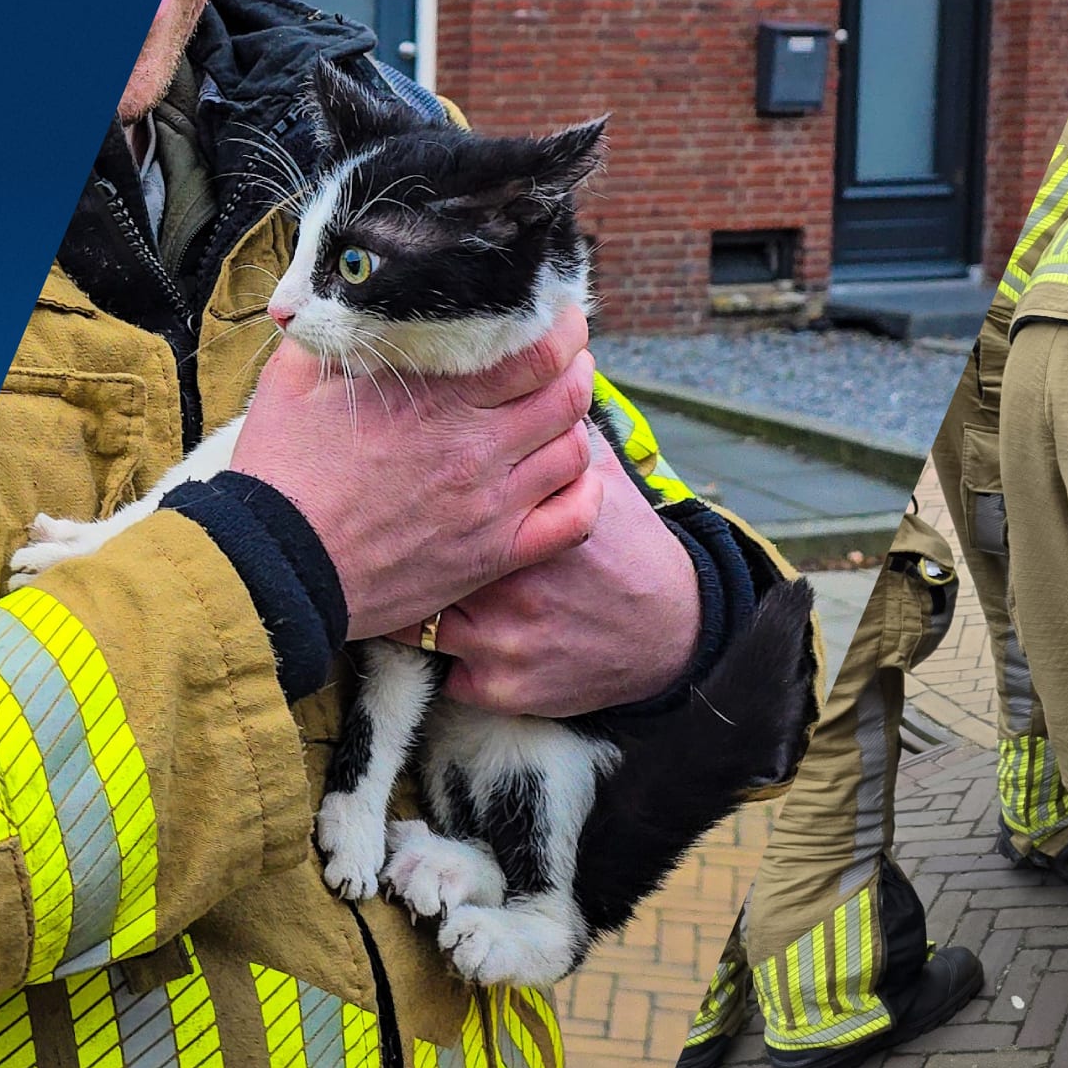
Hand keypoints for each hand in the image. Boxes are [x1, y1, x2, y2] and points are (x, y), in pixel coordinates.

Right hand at [231, 306, 602, 640]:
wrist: (275, 565)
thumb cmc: (282, 471)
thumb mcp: (296, 378)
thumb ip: (340, 328)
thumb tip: (358, 290)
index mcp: (440, 398)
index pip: (540, 350)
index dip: (562, 328)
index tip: (557, 320)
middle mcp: (478, 447)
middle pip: (569, 394)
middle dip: (576, 368)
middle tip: (564, 362)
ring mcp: (492, 504)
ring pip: (575, 451)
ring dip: (575, 427)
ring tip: (558, 417)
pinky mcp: (495, 553)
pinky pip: (574, 520)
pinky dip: (585, 495)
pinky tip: (570, 479)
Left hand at [412, 426, 702, 715]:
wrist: (671, 632)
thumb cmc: (629, 549)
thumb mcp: (603, 481)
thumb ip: (558, 435)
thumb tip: (525, 377)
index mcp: (526, 528)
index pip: (439, 511)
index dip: (414, 507)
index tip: (400, 500)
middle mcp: (511, 587)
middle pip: (421, 570)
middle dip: (407, 561)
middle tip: (397, 550)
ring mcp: (504, 643)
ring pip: (418, 628)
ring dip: (416, 614)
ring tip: (421, 596)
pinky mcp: (506, 690)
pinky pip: (447, 676)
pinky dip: (451, 662)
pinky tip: (466, 642)